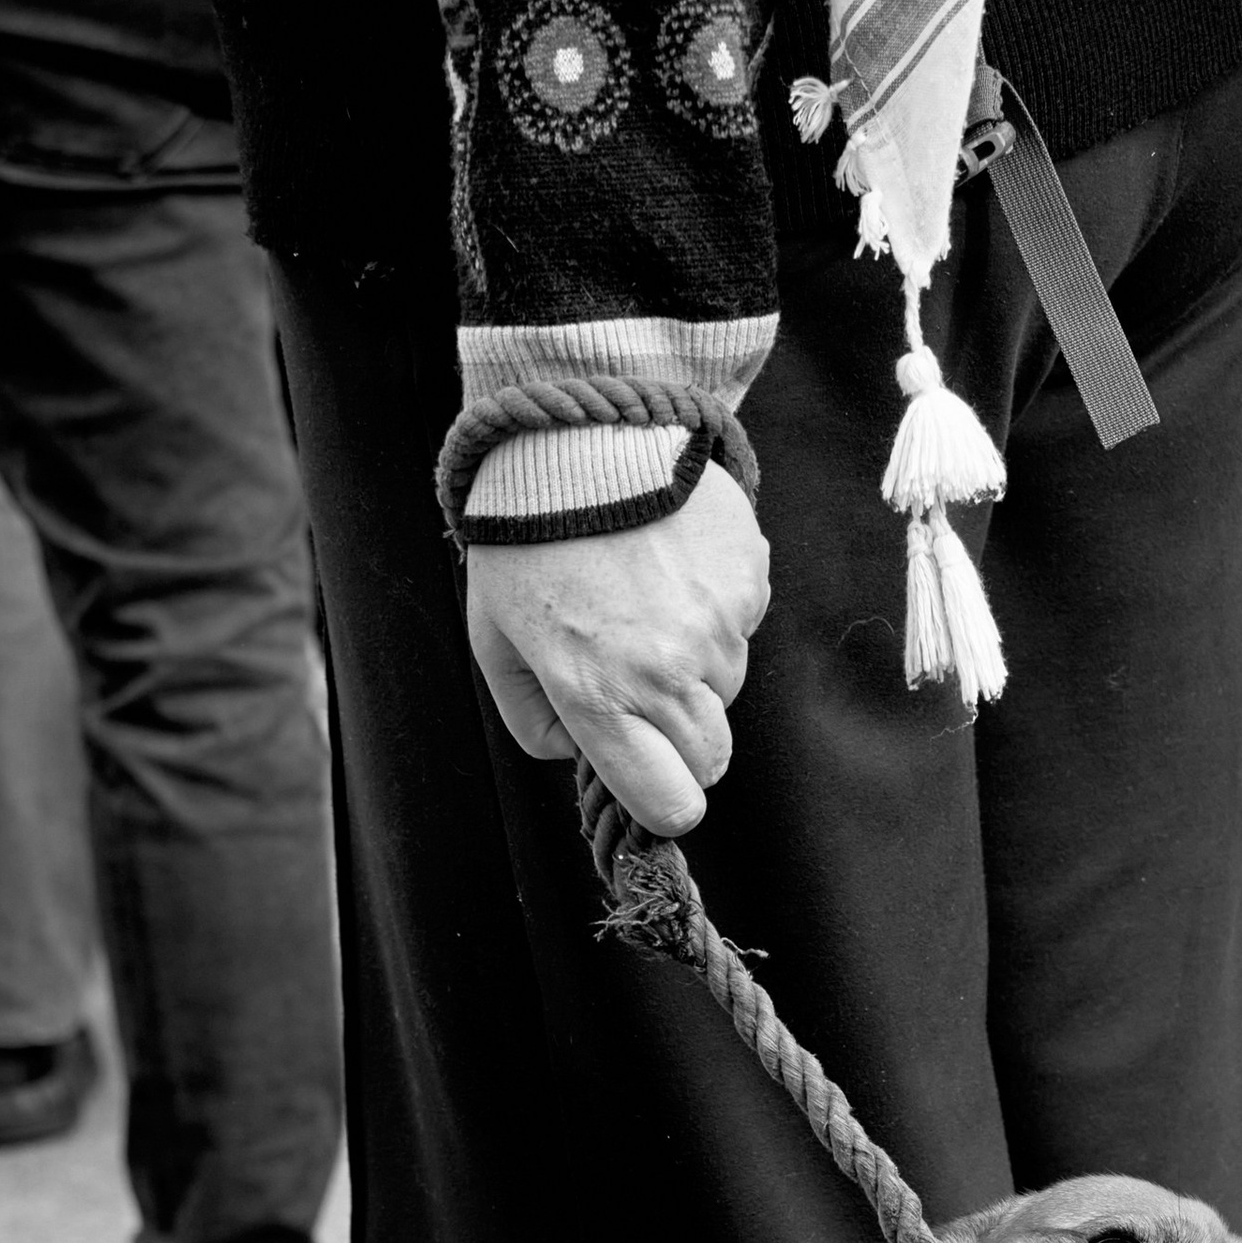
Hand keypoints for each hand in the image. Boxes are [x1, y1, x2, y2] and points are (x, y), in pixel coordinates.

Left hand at [466, 458, 770, 836]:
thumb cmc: (523, 541)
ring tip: (648, 606)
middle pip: (711, 760)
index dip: (664, 804)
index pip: (670, 803)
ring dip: (698, 669)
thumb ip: (531, 718)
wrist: (575, 438)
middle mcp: (666, 671)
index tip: (652, 783)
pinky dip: (716, 611)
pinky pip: (743, 626)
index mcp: (598, 695)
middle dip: (682, 742)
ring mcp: (716, 626)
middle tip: (643, 688)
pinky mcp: (746, 581)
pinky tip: (671, 569)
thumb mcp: (495, 640)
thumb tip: (581, 755)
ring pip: (728, 690)